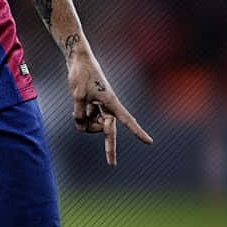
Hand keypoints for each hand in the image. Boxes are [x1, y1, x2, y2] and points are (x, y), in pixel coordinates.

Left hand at [66, 46, 152, 165]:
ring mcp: (100, 108)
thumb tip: (80, 126)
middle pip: (108, 132)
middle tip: (112, 166)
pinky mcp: (91, 107)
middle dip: (110, 148)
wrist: (78, 61)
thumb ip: (79, 114)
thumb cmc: (81, 75)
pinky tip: (78, 103)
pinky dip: (79, 115)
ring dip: (84, 121)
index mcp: (111, 103)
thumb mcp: (77, 95)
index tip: (149, 142)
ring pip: (91, 126)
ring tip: (80, 104)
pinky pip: (84, 120)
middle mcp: (108, 108)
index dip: (138, 131)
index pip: (127, 120)